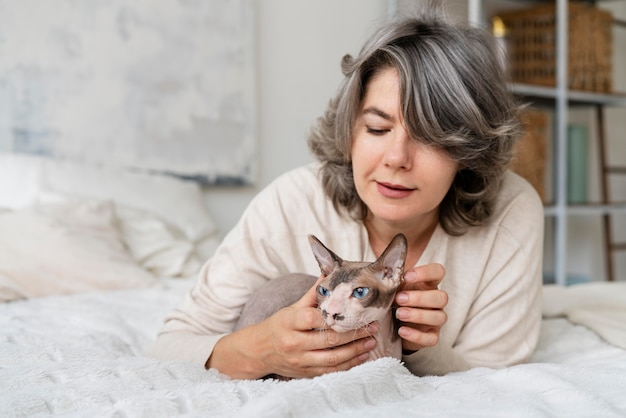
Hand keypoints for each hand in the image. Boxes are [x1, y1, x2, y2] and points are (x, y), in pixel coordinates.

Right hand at [208, 276, 377, 379]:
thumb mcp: (293, 307)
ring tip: (371, 342)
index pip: (313, 318)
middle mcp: (293, 343)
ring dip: (355, 351)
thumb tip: (328, 272)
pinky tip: (361, 356)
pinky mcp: (305, 373)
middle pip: (328, 340)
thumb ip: (313, 293)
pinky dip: (348, 365)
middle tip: (372, 327)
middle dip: (354, 334)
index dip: (335, 316)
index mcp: (289, 322)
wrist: (260, 350)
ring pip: (332, 358)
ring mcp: (299, 360)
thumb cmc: (280, 325)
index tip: (356, 312)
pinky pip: (330, 371)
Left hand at [394, 263, 447, 353]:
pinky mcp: (431, 336)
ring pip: (439, 317)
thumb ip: (391, 277)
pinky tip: (402, 331)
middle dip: (419, 298)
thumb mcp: (392, 287)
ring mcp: (436, 319)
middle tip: (399, 299)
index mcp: (428, 284)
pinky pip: (432, 339)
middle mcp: (436, 301)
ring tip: (399, 314)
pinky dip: (416, 335)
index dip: (426, 272)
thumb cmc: (394, 299)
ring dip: (418, 315)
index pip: (437, 272)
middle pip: (441, 297)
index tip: (406, 276)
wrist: (391, 323)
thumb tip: (381, 267)